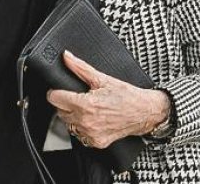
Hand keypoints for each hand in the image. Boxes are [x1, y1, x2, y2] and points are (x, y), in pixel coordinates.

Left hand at [47, 51, 170, 148]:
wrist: (144, 112)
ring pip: (69, 125)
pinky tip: (93, 120)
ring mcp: (91, 134)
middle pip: (60, 112)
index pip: (55, 99)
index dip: (55, 92)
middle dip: (65, 103)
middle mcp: (86, 121)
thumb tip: (67, 57)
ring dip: (73, 116)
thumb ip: (80, 68)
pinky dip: (83, 128)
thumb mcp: (102, 79)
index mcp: (85, 104)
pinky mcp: (96, 142)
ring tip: (87, 108)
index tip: (60, 90)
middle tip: (78, 97)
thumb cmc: (126, 95)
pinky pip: (80, 135)